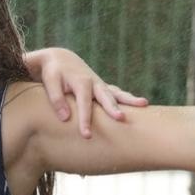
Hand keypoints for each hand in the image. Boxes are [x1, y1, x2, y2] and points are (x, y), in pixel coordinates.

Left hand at [28, 47, 147, 138]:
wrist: (61, 59)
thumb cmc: (53, 73)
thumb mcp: (50, 82)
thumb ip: (56, 99)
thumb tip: (65, 118)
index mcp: (81, 82)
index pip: (84, 104)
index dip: (86, 120)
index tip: (87, 135)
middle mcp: (94, 83)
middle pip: (106, 97)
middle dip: (113, 108)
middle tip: (122, 119)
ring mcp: (100, 85)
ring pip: (117, 93)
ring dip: (130, 99)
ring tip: (144, 103)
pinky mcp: (103, 87)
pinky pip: (117, 93)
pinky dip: (127, 98)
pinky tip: (140, 105)